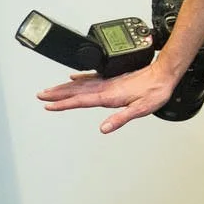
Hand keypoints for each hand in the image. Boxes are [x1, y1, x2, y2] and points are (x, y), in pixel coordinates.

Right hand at [39, 61, 184, 133]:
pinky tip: (73, 77)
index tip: (48, 106)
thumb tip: (104, 128)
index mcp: (109, 95)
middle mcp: (106, 87)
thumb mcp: (141, 109)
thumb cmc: (155, 92)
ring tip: (49, 90)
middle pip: (76, 91)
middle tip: (40, 96)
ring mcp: (108, 81)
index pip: (81, 101)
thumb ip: (121, 118)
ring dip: (64, 87)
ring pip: (80, 84)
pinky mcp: (112, 77)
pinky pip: (90, 77)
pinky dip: (79, 78)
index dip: (64, 104)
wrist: (164, 74)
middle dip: (57, 94)